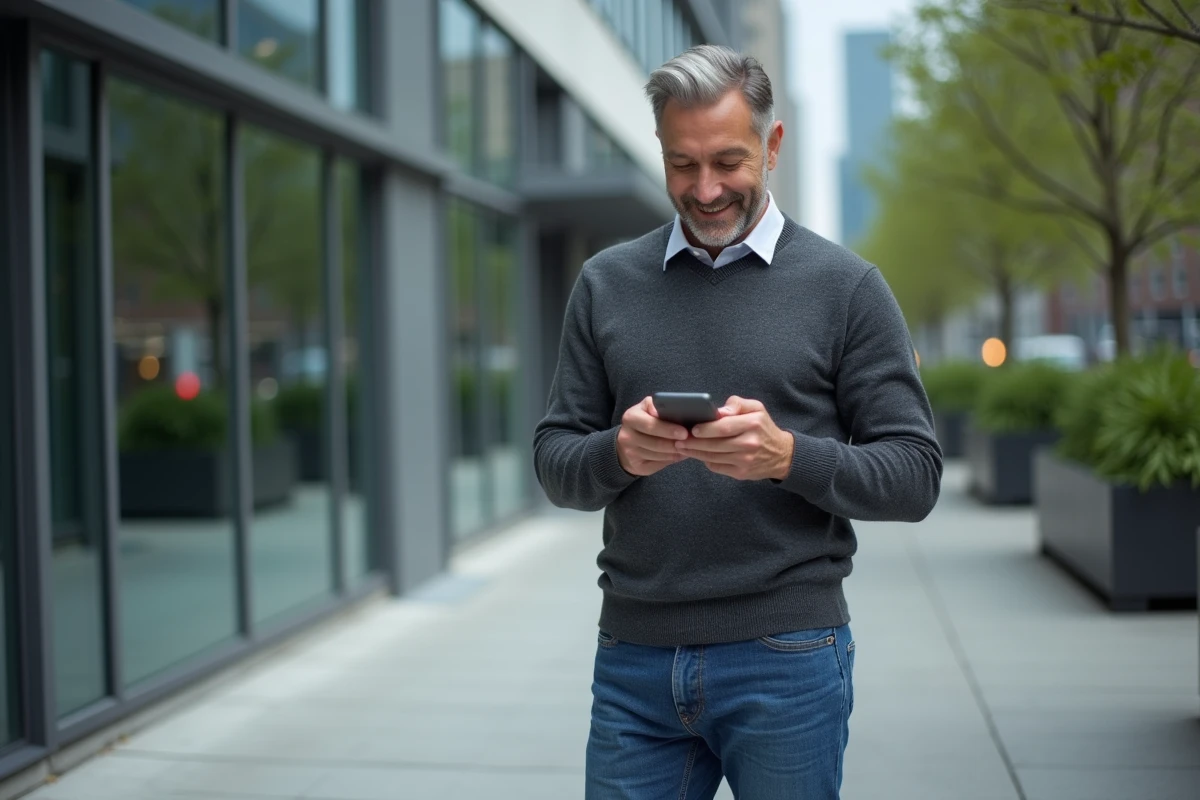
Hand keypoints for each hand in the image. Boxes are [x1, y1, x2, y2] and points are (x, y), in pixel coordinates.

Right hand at [615, 396, 689, 476]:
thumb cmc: (644, 421)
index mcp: (631, 418)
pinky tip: (678, 454)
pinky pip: (658, 465)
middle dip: (675, 443)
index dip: (669, 429)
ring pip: (659, 455)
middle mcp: (627, 436)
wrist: (627, 441)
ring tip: (688, 447)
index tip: (685, 432)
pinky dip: (671, 460)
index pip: (652, 425)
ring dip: (675, 452)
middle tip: (690, 441)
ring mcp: (630, 453)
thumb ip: (657, 406)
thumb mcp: (647, 408)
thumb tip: (672, 409)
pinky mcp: (636, 466)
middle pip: (656, 443)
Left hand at [675, 396, 794, 480]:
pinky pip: (717, 467)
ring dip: (695, 453)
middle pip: (716, 444)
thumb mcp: (756, 408)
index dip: (706, 429)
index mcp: (753, 424)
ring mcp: (745, 460)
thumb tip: (718, 411)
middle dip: (694, 443)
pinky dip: (706, 461)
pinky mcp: (741, 473)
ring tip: (682, 447)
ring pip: (713, 457)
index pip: (724, 427)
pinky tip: (697, 454)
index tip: (691, 429)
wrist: (781, 454)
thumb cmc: (763, 427)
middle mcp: (750, 443)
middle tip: (679, 440)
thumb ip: (737, 404)